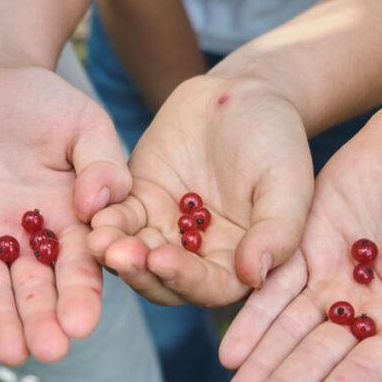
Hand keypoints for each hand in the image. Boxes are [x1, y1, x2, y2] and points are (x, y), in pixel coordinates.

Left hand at [0, 66, 129, 364]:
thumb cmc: (45, 102)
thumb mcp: (85, 125)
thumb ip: (102, 163)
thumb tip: (99, 202)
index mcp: (69, 224)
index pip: (78, 267)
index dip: (80, 296)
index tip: (83, 324)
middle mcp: (26, 242)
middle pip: (35, 289)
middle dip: (41, 320)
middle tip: (48, 352)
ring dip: (1, 320)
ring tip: (9, 353)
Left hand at [88, 75, 313, 305]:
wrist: (245, 95)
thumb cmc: (277, 141)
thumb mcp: (287, 182)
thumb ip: (276, 231)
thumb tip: (253, 276)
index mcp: (237, 262)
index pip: (209, 286)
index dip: (185, 279)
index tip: (162, 261)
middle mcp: (198, 256)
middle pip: (163, 280)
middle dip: (139, 270)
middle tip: (118, 255)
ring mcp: (166, 231)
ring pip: (135, 254)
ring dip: (115, 251)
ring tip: (99, 239)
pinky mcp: (140, 203)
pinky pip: (119, 219)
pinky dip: (106, 220)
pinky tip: (94, 215)